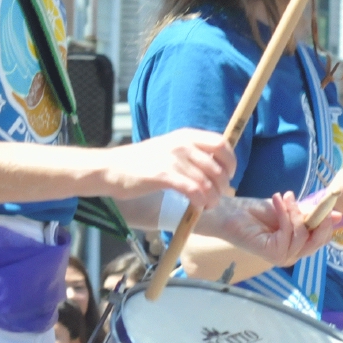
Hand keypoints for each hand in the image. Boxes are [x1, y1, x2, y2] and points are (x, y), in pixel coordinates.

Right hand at [100, 129, 235, 210]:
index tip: (228, 176)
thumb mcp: (169, 148)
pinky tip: (197, 207)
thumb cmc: (140, 162)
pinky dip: (200, 202)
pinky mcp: (164, 175)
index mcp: (186, 135)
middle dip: (223, 186)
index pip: (221, 143)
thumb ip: (191, 153)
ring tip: (208, 205)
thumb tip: (215, 167)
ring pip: (208, 182)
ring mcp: (173, 159)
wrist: (111, 168)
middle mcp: (182, 144)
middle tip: (218, 197)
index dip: (230, 162)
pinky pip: (194, 190)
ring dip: (213, 198)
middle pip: (218, 166)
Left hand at [215, 192, 342, 267]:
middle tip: (306, 199)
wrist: (229, 213)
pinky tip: (276, 200)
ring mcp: (283, 257)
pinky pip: (289, 233)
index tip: (326, 201)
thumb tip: (338, 214)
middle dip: (316, 217)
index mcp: (297, 245)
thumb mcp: (289, 210)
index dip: (327, 220)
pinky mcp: (274, 254)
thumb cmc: (254, 212)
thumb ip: (311, 214)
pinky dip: (284, 214)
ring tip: (282, 197)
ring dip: (294, 212)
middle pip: (318, 241)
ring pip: (302, 235)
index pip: (323, 238)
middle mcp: (292, 254)